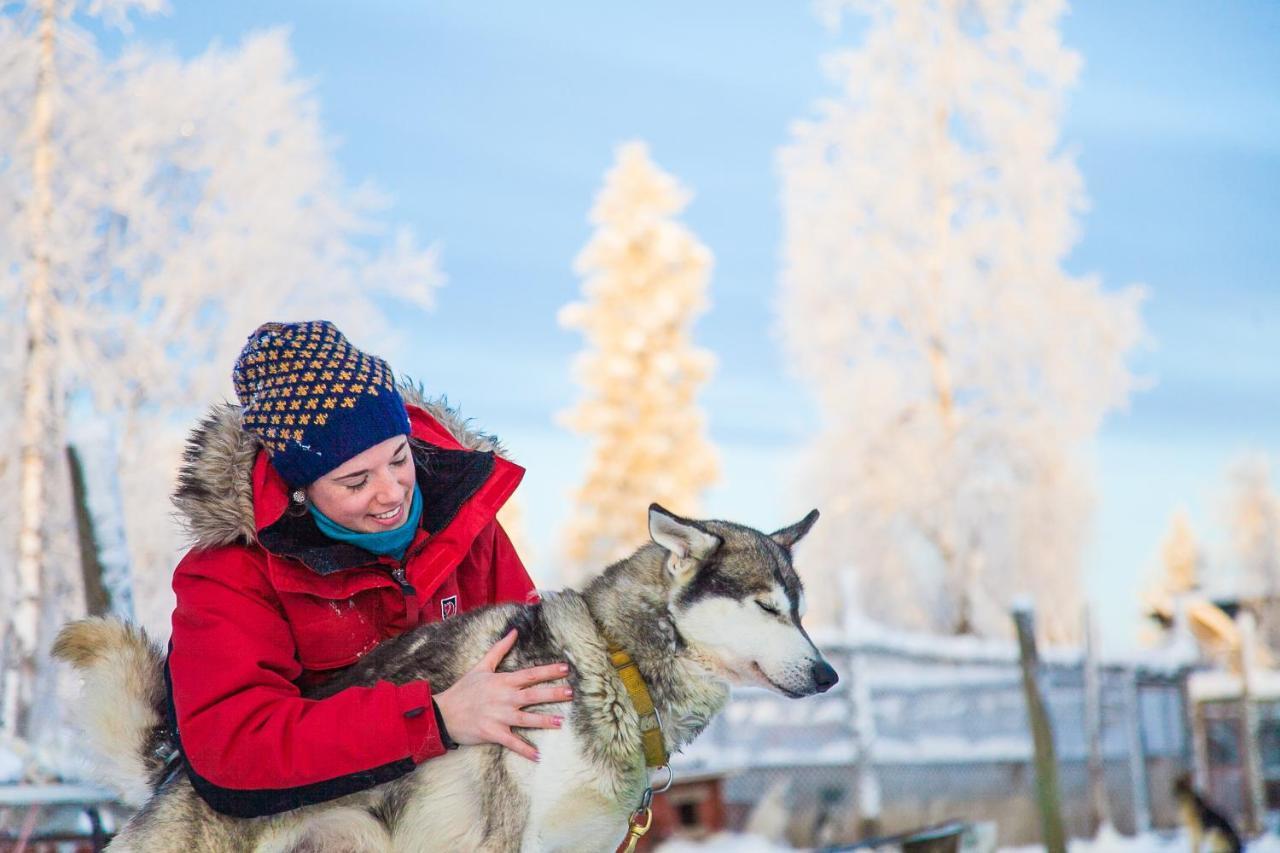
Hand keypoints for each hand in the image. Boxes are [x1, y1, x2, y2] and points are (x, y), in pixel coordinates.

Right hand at [433, 629, 571, 760]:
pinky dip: (524, 750)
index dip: (548, 671)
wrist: (443, 713)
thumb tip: (514, 631)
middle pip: (532, 695)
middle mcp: (503, 698)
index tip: (565, 668)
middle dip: (552, 694)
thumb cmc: (464, 690)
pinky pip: (511, 742)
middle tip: (571, 693)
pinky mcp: (493, 733)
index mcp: (502, 681)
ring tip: (561, 722)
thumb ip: (499, 649)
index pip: (530, 674)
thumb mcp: (481, 666)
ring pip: (526, 719)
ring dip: (544, 721)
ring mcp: (499, 716)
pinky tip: (538, 756)